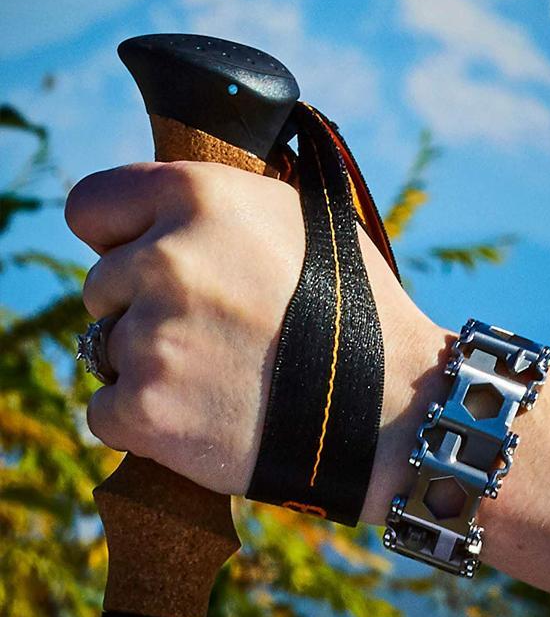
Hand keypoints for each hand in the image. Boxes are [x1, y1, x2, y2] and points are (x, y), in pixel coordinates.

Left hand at [65, 161, 442, 504]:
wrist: (392, 407)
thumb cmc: (354, 309)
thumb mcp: (299, 219)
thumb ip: (217, 205)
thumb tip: (155, 211)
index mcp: (199, 195)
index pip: (91, 204)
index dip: (117, 235)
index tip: (141, 258)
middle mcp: (165, 259)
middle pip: (101, 285)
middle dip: (144, 306)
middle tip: (215, 332)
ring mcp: (152, 338)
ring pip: (105, 349)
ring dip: (150, 364)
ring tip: (222, 376)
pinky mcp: (146, 411)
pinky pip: (106, 411)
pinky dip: (145, 420)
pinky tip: (204, 416)